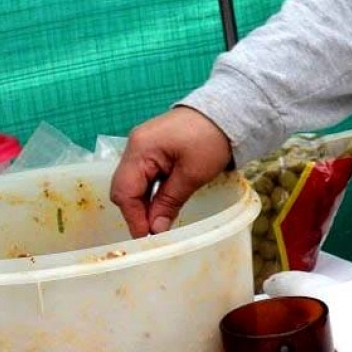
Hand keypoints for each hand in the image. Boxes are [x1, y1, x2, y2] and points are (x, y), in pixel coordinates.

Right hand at [110, 106, 232, 237]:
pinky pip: (143, 175)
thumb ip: (169, 202)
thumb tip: (155, 229)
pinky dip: (150, 192)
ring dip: (144, 203)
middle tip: (154, 233)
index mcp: (140, 149)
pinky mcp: (152, 148)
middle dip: (137, 212)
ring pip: (134, 183)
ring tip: (159, 222)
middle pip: (124, 187)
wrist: (226, 113)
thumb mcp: (192, 175)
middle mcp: (134, 146)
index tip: (147, 238)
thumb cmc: (211, 140)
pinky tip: (162, 205)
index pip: (125, 191)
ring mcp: (142, 146)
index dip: (134, 218)